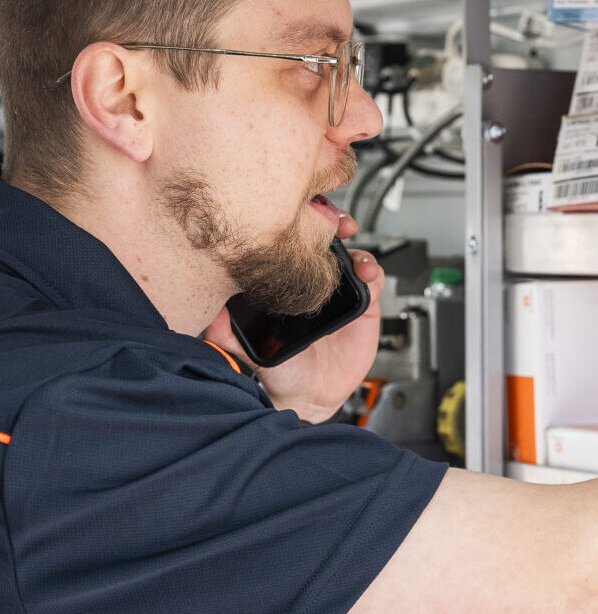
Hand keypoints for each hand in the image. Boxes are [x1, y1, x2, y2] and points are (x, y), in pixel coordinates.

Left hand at [204, 212, 384, 422]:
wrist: (310, 395)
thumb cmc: (279, 368)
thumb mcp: (247, 347)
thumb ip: (226, 330)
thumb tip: (209, 309)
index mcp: (289, 282)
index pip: (296, 244)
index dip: (301, 225)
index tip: (302, 218)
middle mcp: (315, 281)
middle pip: (328, 240)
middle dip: (334, 224)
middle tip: (338, 224)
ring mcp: (339, 291)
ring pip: (353, 256)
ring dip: (357, 249)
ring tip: (357, 260)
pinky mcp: (363, 306)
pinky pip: (372, 282)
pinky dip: (373, 273)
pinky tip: (368, 276)